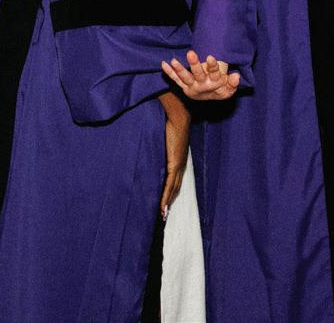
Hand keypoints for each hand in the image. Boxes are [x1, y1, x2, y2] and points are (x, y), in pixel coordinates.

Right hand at [158, 92, 188, 217]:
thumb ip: (161, 147)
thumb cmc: (170, 125)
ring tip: (162, 214)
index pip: (175, 181)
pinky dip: (165, 196)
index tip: (166, 204)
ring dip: (167, 203)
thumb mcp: (165, 140)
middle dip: (169, 202)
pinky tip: (163, 205)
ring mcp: (178, 166)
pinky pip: (169, 184)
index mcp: (179, 160)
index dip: (170, 193)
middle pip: (175, 189)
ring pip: (172, 189)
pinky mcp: (174, 164)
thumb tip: (153, 150)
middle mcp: (181, 166)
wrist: (178, 118)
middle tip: (163, 215)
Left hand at [162, 49, 239, 101]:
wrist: (210, 98)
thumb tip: (236, 76)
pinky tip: (163, 64)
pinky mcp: (184, 86)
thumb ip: (233, 83)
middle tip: (191, 53)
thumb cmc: (221, 90)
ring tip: (173, 61)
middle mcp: (202, 84)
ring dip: (179, 69)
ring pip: (185, 77)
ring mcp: (192, 86)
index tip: (210, 57)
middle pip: (198, 74)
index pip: (214, 73)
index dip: (212, 66)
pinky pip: (176, 80)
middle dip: (194, 64)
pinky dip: (169, 73)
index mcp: (214, 83)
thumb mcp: (229, 89)